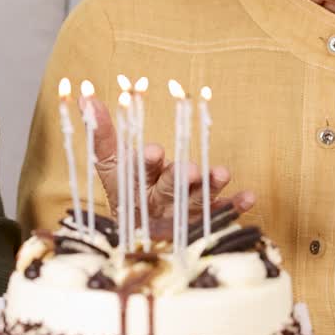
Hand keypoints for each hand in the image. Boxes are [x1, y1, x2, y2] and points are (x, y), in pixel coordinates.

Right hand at [80, 96, 254, 237]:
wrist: (139, 240)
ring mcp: (181, 216)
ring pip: (196, 201)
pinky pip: (221, 215)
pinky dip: (235, 206)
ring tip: (221, 172)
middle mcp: (157, 204)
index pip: (138, 172)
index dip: (147, 161)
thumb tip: (85, 95)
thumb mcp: (111, 164)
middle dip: (178, 179)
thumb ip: (101, 132)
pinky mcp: (204, 224)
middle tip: (189, 170)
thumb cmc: (127, 190)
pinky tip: (249, 196)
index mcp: (133, 188)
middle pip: (168, 191)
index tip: (155, 150)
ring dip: (209, 187)